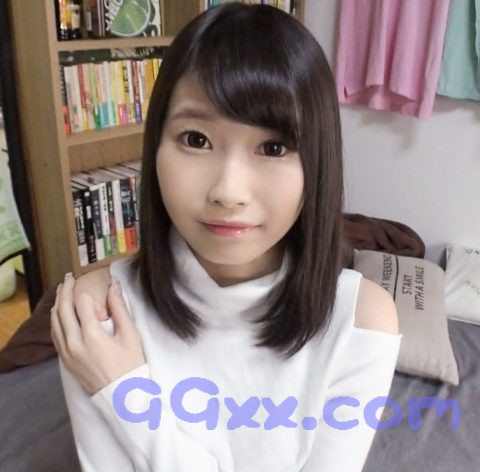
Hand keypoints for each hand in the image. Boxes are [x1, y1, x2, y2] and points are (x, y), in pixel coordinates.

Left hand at [51, 273, 145, 395]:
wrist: (123, 396)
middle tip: (69, 277)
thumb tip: (114, 286)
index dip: (87, 294)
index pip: (82, 304)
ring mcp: (67, 352)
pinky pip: (55, 335)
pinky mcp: (65, 360)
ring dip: (57, 303)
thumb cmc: (131, 365)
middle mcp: (74, 343)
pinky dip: (55, 320)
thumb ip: (120, 309)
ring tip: (62, 290)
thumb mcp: (130, 335)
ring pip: (55, 322)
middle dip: (65, 290)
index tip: (92, 288)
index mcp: (92, 335)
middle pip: (63, 309)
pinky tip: (60, 313)